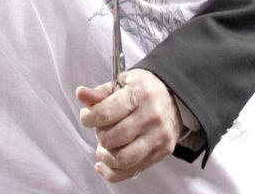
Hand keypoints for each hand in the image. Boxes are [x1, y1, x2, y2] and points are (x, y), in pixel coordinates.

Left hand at [76, 68, 183, 182]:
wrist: (174, 98)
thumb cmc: (144, 90)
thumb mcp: (123, 83)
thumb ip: (100, 93)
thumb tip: (81, 94)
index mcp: (139, 94)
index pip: (107, 113)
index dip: (89, 118)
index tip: (86, 118)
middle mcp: (151, 116)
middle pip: (114, 138)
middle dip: (100, 136)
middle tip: (100, 129)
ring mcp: (158, 136)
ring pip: (123, 159)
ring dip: (106, 156)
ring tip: (103, 148)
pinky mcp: (161, 152)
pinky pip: (132, 171)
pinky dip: (113, 172)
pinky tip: (105, 163)